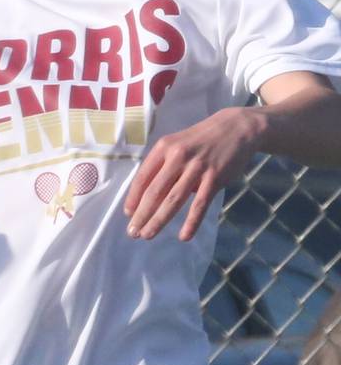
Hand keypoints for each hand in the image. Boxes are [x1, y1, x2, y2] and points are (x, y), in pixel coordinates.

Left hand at [124, 106, 264, 241]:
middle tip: (133, 232)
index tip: (128, 214)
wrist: (235, 128)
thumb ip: (162, 166)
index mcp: (163, 148)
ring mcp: (196, 168)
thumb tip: (149, 194)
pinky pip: (200, 204)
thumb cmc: (200, 140)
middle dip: (142, 214)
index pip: (143, 177)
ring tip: (148, 235)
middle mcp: (177, 157)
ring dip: (159, 220)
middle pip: (155, 192)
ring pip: (173, 200)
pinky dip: (191, 222)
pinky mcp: (215, 178)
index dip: (133, 198)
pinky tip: (184, 236)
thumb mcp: (176, 145)